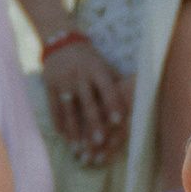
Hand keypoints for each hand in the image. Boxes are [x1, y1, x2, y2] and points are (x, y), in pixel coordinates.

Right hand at [46, 37, 130, 164]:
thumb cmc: (90, 59)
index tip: (119, 122)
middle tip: (100, 142)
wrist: (61, 43)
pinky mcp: (49, 86)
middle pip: (88, 104)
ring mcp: (63, 82)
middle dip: (94, 124)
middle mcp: (80, 76)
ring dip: (73, 131)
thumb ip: (118, 81)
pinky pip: (54, 108)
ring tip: (78, 149)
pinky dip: (58, 123)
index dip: (113, 105)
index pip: (107, 89)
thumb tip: (141, 97)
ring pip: (69, 111)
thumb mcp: (104, 65)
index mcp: (97, 70)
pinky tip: (63, 137)